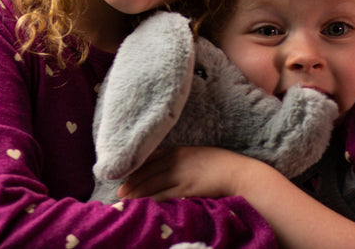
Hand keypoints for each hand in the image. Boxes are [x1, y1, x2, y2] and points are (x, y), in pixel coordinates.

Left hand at [117, 146, 253, 200]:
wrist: (236, 173)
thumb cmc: (219, 164)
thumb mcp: (197, 155)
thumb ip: (181, 159)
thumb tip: (166, 168)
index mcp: (178, 150)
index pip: (150, 158)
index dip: (136, 167)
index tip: (124, 174)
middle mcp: (176, 160)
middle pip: (147, 171)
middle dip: (131, 181)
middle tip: (119, 191)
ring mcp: (180, 174)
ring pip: (152, 184)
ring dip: (137, 192)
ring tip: (125, 199)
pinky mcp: (186, 188)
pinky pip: (164, 195)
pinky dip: (151, 200)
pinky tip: (143, 205)